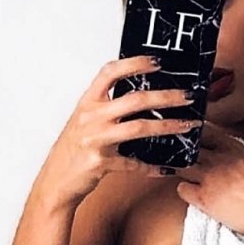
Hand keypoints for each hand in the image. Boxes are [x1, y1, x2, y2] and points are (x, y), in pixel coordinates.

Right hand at [34, 54, 200, 209]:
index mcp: (87, 103)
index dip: (134, 63)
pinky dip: (152, 167)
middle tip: (187, 96)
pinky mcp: (101, 163)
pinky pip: (134, 164)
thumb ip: (105, 107)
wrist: (55, 182)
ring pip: (140, 127)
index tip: (157, 62)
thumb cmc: (72, 151)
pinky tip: (166, 167)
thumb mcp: (83, 122)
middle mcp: (91, 118)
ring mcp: (96, 140)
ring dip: (168, 126)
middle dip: (166, 96)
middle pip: (135, 100)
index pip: (110, 72)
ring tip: (187, 125)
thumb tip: (136, 96)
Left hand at [172, 120, 243, 238]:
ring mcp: (210, 178)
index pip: (208, 132)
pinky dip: (183, 190)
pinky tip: (190, 193)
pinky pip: (182, 189)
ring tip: (185, 176)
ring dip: (182, 171)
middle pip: (190, 148)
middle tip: (184, 159)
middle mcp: (219, 159)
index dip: (197, 135)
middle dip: (185, 153)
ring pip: (182, 166)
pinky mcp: (204, 198)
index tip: (194, 140)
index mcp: (235, 149)